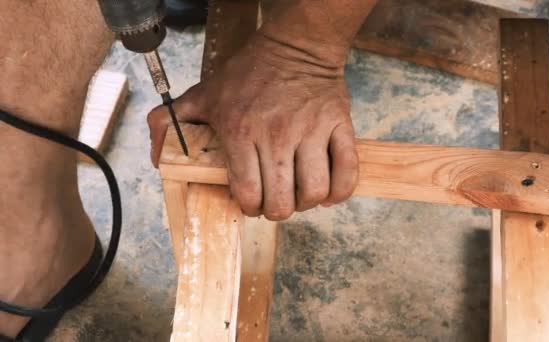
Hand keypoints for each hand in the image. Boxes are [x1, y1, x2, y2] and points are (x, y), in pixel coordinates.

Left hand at [148, 34, 358, 220]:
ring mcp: (312, 132)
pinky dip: (340, 192)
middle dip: (276, 210)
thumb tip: (155, 159)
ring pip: (314, 192)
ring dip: (306, 203)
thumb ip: (169, 124)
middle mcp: (277, 135)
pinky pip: (347, 173)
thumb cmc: (247, 74)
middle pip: (282, 203)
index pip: (247, 194)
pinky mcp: (339, 127)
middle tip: (275, 199)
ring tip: (299, 193)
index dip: (249, 207)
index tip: (251, 200)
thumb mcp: (201, 94)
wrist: (296, 46)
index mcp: (240, 132)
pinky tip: (327, 191)